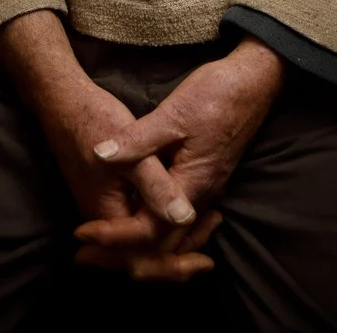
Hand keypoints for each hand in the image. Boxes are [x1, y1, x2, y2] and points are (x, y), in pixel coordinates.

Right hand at [0, 10, 203, 262]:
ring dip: (168, 244)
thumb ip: (157, 188)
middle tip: (206, 259)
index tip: (205, 263)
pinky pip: (134, 222)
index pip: (142, 259)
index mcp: (109, 215)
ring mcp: (104, 206)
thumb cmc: (96, 122)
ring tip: (203, 232)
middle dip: (174, 261)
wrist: (64, 102)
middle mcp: (104, 218)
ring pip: (138, 241)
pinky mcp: (107, 193)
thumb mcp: (134, 155)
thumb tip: (185, 218)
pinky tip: (180, 213)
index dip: (173, 267)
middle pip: (140, 256)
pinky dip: (157, 224)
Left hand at [73, 36, 285, 257]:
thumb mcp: (173, 112)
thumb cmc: (216, 94)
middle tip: (84, 252)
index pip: (148, 231)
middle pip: (161, 246)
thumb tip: (100, 155)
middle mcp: (200, 197)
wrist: (254, 82)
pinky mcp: (205, 179)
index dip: (113, 237)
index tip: (82, 233)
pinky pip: (179, 221)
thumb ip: (138, 140)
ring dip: (138, 245)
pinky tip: (136, 217)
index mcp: (191, 185)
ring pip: (172, 237)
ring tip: (103, 242)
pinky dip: (155, 229)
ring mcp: (205, 190)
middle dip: (122, 254)